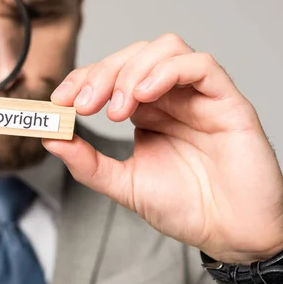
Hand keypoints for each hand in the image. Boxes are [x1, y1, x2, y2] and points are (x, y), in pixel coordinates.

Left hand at [44, 34, 282, 263]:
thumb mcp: (124, 185)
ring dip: (132, 70)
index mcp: (147, 112)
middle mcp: (171, 97)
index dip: (82, 78)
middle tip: (84, 105)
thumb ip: (88, 163)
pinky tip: (145, 95)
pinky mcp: (227, 101)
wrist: (232, 234)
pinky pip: (200, 65)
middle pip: (133, 56)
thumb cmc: (187, 208)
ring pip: (164, 49)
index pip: (110, 75)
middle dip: (102, 74)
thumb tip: (50, 138)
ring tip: (117, 109)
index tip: (59, 100)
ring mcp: (199, 96)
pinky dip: (167, 71)